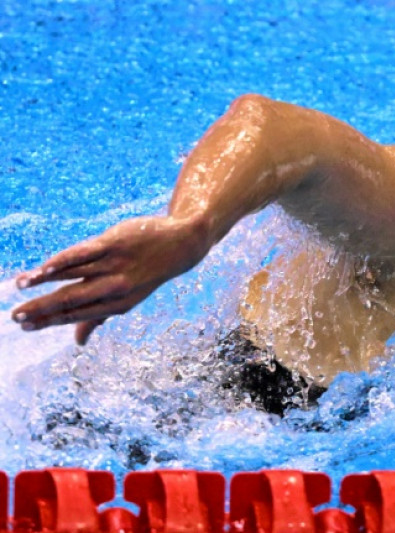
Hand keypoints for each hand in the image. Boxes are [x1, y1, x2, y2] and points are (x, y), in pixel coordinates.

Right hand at [11, 215, 209, 344]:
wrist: (181, 245)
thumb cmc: (146, 274)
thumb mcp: (127, 299)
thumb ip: (98, 317)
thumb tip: (78, 343)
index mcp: (117, 305)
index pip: (76, 315)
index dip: (49, 322)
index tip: (24, 326)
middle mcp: (116, 287)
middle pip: (72, 299)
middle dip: (42, 309)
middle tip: (15, 316)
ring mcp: (115, 264)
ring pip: (73, 274)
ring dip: (43, 280)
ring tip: (20, 284)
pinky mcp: (113, 243)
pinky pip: (84, 253)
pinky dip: (63, 261)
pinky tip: (44, 268)